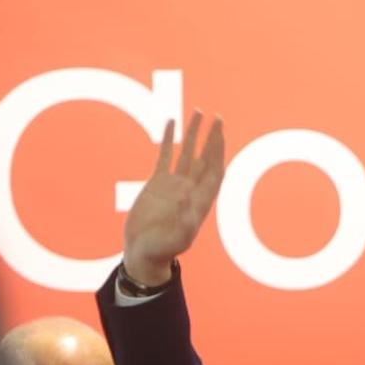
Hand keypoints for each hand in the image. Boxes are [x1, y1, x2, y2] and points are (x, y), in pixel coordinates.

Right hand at [122, 111, 225, 287]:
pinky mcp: (157, 183)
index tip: (221, 134)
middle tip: (218, 117)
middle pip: (205, 158)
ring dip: (194, 134)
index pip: (214, 172)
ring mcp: (174, 185)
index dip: (219, 153)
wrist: (144, 252)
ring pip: (187, 153)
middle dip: (213, 138)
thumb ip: (182, 221)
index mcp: (200, 202)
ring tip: (199, 112)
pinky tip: (171, 122)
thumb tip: (186, 197)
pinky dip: (169, 139)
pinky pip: (165, 156)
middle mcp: (190, 190)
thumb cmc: (162, 251)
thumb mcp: (175, 240)